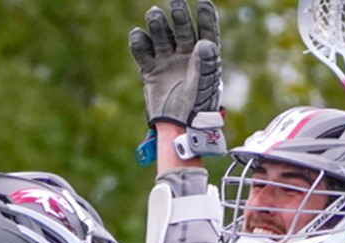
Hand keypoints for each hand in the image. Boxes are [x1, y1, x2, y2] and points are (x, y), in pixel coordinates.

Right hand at [128, 0, 221, 129]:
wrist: (176, 128)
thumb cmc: (196, 109)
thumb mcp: (204, 87)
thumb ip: (205, 65)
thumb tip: (205, 42)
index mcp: (204, 57)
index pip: (207, 32)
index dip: (206, 17)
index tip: (203, 2)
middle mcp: (185, 55)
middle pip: (182, 30)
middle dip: (179, 16)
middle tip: (174, 3)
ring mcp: (167, 61)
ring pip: (161, 37)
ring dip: (158, 25)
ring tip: (154, 14)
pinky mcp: (151, 70)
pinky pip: (143, 53)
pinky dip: (139, 43)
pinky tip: (137, 34)